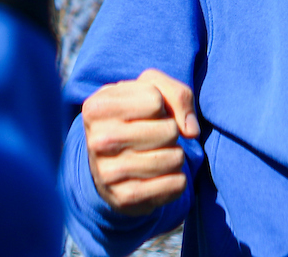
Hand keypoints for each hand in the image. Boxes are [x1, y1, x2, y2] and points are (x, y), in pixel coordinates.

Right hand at [81, 68, 199, 215]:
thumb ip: (178, 95)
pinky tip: (158, 175)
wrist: (109, 159)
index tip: (146, 113)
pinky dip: (177, 178)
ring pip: (175, 158)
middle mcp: (97, 141)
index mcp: (96, 107)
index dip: (162, 105)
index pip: (156, 101)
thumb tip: (191, 132)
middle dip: (171, 131)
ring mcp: (107, 173)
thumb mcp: (152, 89)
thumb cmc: (136, 115)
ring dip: (175, 154)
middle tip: (153, 136)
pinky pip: (176, 184)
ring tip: (154, 153)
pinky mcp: (124, 198)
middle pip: (169, 131)